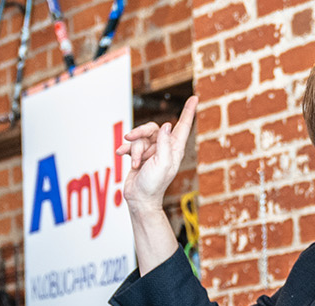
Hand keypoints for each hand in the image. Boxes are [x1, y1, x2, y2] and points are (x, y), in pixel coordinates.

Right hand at [117, 96, 197, 210]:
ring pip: (140, 137)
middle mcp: (164, 148)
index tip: (194, 98)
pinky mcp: (139, 155)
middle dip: (140, 132)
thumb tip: (166, 125)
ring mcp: (151, 151)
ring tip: (133, 162)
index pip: (183, 127)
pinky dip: (126, 149)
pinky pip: (131, 144)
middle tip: (130, 137)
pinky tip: (120, 154)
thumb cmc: (153, 184)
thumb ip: (164, 144)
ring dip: (133, 148)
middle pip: (153, 128)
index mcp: (174, 149)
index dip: (188, 112)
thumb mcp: (162, 163)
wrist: (139, 199)